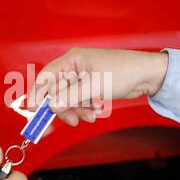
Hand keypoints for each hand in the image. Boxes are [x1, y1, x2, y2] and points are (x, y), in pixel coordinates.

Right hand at [28, 47, 169, 125]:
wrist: (146, 75)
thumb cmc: (124, 71)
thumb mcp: (95, 85)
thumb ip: (71, 96)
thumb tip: (53, 105)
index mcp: (72, 60)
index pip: (46, 76)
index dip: (37, 93)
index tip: (32, 109)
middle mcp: (74, 67)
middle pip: (56, 91)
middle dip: (64, 107)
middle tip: (72, 120)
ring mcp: (82, 78)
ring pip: (67, 99)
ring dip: (77, 110)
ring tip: (91, 114)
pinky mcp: (89, 87)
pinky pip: (78, 101)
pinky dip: (84, 108)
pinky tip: (96, 109)